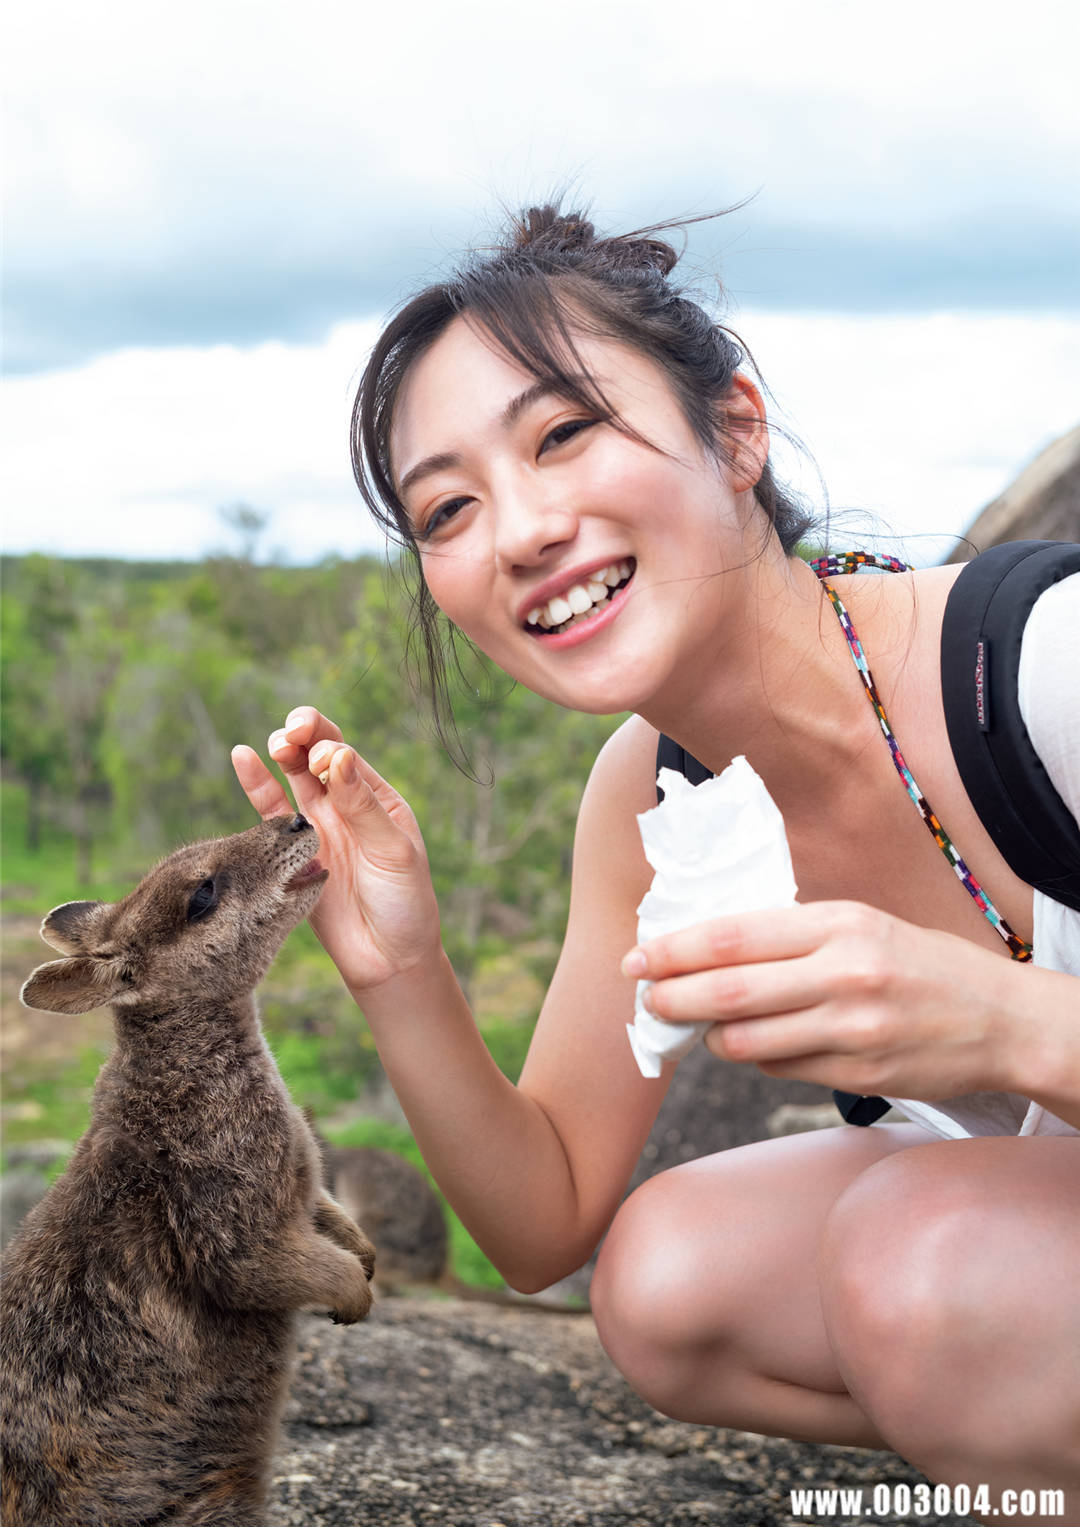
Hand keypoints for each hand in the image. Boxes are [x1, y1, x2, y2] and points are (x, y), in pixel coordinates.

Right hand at [232, 707, 441, 993]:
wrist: (387, 959)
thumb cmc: (405, 903)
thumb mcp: (393, 852)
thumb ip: (363, 806)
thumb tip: (337, 755)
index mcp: (377, 798)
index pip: (347, 755)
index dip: (329, 748)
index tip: (324, 763)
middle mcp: (345, 805)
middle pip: (317, 754)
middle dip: (304, 734)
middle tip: (292, 733)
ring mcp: (317, 826)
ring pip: (293, 776)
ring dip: (283, 752)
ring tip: (276, 743)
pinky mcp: (290, 852)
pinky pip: (270, 811)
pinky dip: (256, 783)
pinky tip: (243, 756)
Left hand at [623, 901, 1027, 1101]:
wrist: (1001, 1018)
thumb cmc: (917, 963)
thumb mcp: (860, 925)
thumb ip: (791, 935)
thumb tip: (706, 951)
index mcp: (838, 923)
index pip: (733, 936)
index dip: (674, 949)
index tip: (637, 959)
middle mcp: (844, 973)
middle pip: (728, 991)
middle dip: (673, 998)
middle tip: (646, 1001)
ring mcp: (853, 1028)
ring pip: (747, 1040)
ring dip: (710, 1038)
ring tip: (699, 1028)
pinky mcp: (860, 1074)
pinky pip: (781, 1070)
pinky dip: (756, 1059)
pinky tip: (756, 1045)